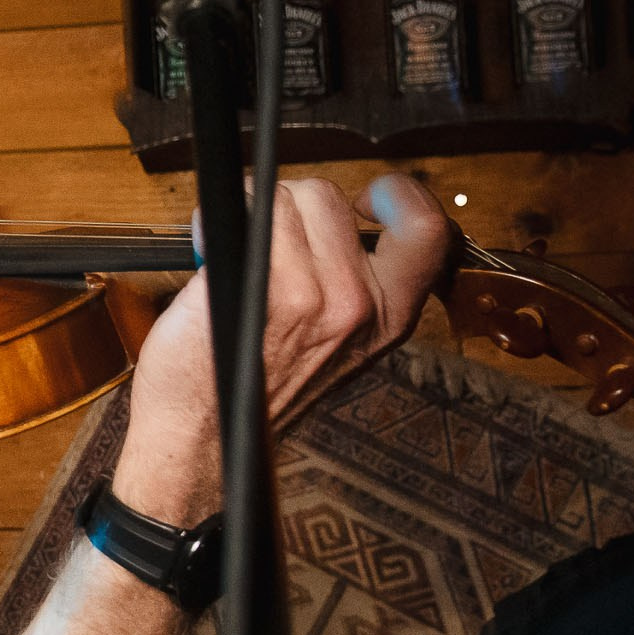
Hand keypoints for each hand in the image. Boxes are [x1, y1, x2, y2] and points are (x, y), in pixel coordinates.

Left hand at [116, 174, 449, 517]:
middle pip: (328, 197)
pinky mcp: (263, 288)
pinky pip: (244, 215)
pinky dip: (217, 222)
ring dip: (250, 212)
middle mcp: (358, 305)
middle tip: (265, 239)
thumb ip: (350, 287)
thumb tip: (330, 224)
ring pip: (283, 198)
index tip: (364, 200)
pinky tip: (208, 250)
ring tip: (232, 251)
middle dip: (288, 203)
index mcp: (387, 318)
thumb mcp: (335, 346)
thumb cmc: (252, 393)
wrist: (204, 438)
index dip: (397, 196)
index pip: (428, 229)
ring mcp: (312, 295)